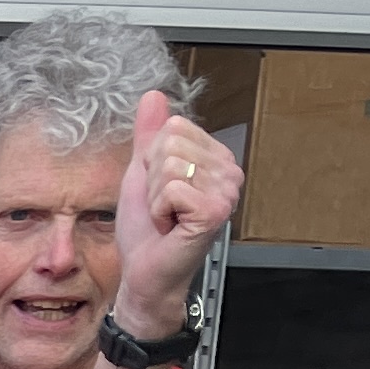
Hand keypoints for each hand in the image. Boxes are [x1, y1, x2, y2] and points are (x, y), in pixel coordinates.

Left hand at [111, 92, 243, 338]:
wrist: (144, 272)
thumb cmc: (147, 231)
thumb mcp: (142, 173)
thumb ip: (149, 135)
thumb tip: (153, 96)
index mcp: (215, 157)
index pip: (174, 128)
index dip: (153, 160)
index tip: (161, 190)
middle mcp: (228, 170)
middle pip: (171, 145)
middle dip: (153, 180)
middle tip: (164, 207)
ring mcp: (226, 190)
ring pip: (169, 166)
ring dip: (156, 197)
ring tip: (168, 217)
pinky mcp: (216, 209)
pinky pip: (171, 189)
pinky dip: (160, 211)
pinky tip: (171, 226)